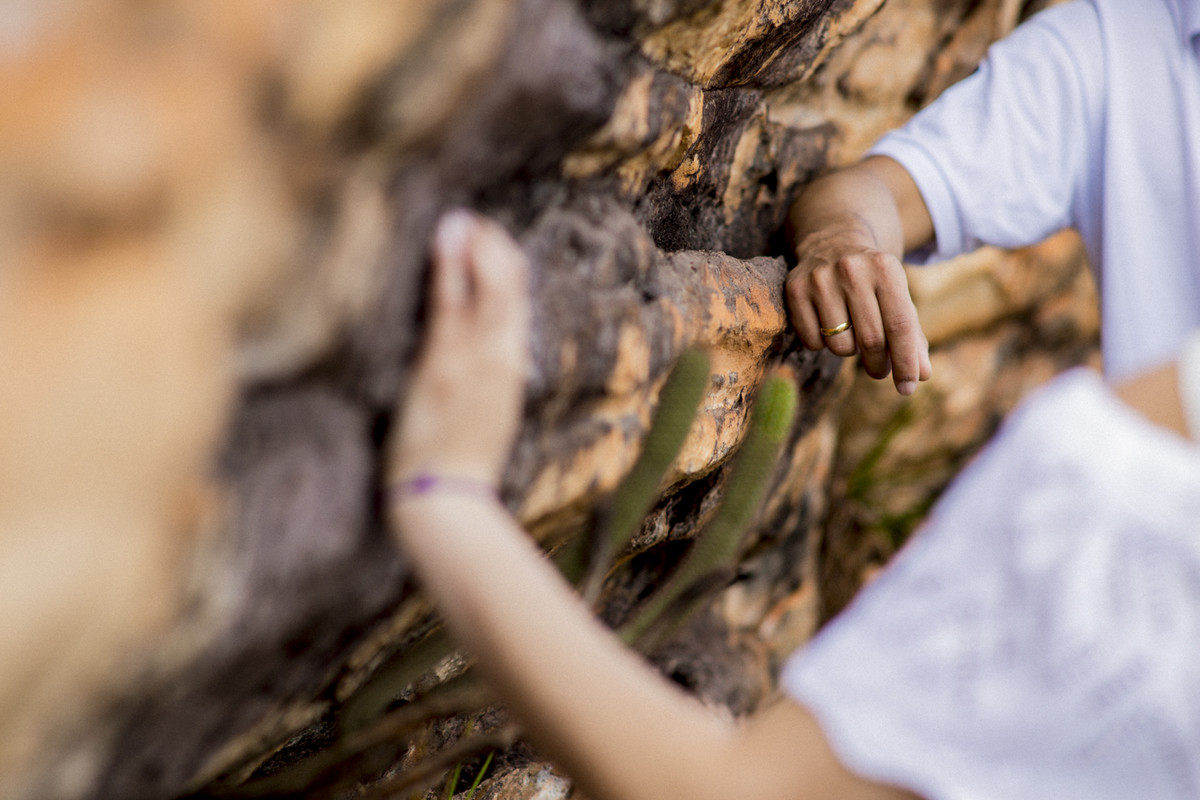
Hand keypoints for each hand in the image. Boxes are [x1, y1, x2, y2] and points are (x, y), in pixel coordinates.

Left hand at [389, 210, 530, 487]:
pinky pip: (452, 303)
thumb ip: (487, 382)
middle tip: (476, 220)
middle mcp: (502, 357)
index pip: (517, 307)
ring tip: (462, 218)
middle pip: (510, 289)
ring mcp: (476, 358)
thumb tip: (487, 362)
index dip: (508, 271)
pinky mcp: (446, 363)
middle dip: (495, 249)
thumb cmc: (461, 465)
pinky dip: (451, 266)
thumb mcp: (485, 418)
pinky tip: (447, 237)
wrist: (446, 498)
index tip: (492, 244)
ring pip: (489, 287)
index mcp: (513, 370)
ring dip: (476, 247)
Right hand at [785, 216, 930, 395]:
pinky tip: (826, 325)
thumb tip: (921, 375)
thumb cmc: (873, 280)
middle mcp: (852, 270)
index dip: (906, 362)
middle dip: (878, 365)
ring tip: (850, 334)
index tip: (908, 387)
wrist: (833, 240)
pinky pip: (812, 341)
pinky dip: (821, 344)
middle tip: (879, 370)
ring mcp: (820, 279)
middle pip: (870, 340)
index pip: (900, 326)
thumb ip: (912, 336)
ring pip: (839, 345)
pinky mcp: (795, 289)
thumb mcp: (897, 297)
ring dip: (848, 351)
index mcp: (885, 269)